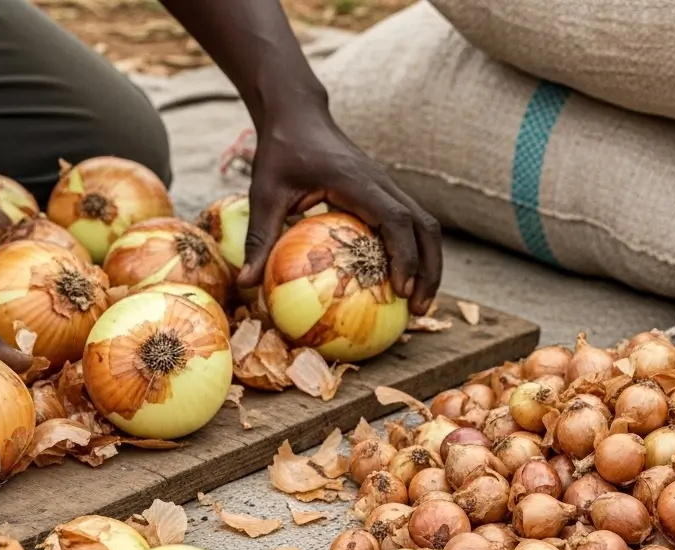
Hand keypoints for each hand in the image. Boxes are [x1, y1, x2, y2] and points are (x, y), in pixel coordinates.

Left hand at [238, 108, 442, 315]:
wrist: (298, 115)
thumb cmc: (280, 152)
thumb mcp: (264, 193)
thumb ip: (259, 237)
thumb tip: (245, 284)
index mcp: (358, 181)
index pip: (396, 219)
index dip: (405, 255)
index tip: (401, 289)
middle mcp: (381, 183)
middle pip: (425, 227)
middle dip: (430, 269)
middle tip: (419, 309)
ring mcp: (387, 186)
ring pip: (425, 225)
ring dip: (429, 263)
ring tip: (418, 301)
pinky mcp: (384, 192)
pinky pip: (411, 223)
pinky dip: (415, 252)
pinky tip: (400, 281)